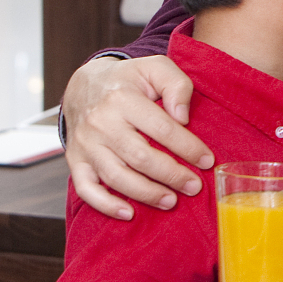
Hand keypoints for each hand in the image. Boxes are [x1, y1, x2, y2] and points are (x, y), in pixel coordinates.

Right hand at [62, 55, 210, 218]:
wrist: (84, 86)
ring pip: (116, 176)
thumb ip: (176, 85)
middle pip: (140, 157)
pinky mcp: (75, 160)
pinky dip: (105, 204)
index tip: (207, 161)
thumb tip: (183, 117)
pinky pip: (85, 188)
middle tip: (194, 187)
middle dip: (171, 175)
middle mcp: (100, 123)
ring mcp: (85, 144)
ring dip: (146, 193)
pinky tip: (128, 213)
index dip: (188, 147)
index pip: (162, 129)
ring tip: (171, 201)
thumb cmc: (129, 79)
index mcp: (123, 99)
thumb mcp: (155, 68)